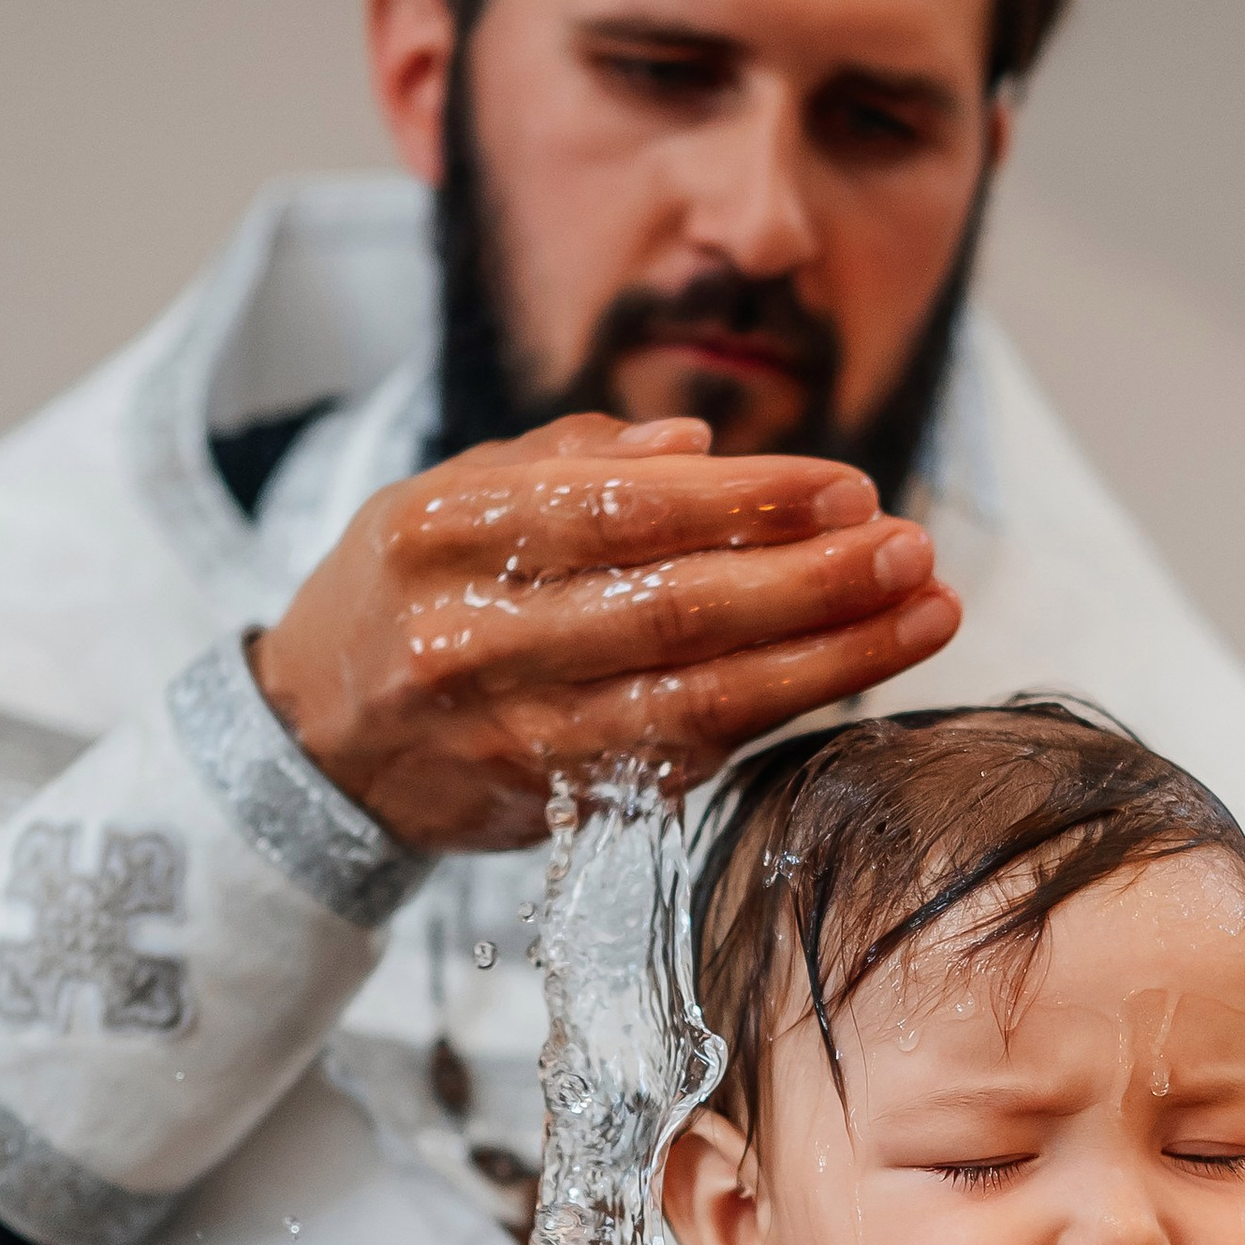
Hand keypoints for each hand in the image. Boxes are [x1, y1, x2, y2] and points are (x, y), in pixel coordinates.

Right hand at [249, 412, 957, 852]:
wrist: (320, 741)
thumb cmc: (410, 591)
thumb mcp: (454, 493)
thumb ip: (572, 456)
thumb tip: (699, 442)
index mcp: (441, 534)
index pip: (619, 510)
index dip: (748, 501)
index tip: (848, 488)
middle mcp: (470, 640)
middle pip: (672, 610)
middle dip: (812, 580)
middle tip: (911, 548)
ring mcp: (512, 734)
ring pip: (696, 701)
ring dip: (829, 659)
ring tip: (924, 613)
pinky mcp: (553, 802)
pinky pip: (686, 755)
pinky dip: (777, 713)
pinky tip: (851, 672)